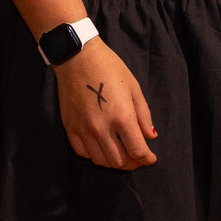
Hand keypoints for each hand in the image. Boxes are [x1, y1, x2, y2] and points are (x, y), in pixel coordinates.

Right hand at [56, 39, 159, 168]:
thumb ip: (144, 115)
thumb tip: (151, 136)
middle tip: (137, 156)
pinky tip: (102, 147)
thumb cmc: (110, 68)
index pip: (138, 151)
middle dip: (132, 163)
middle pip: (119, 161)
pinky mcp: (70, 128)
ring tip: (121, 153)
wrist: (77, 57)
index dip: (147, 159)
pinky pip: (83, 153)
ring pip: (101, 161)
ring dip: (114, 162)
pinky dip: (95, 155)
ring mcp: (84, 130)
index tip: (151, 158)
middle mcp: (102, 128)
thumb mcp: (133, 88)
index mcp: (122, 117)